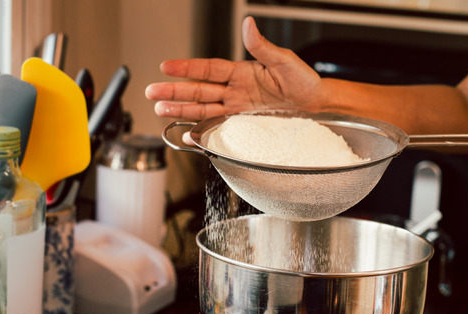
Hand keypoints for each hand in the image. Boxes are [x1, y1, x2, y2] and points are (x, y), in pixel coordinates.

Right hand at [145, 17, 322, 119]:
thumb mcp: (284, 61)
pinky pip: (219, 126)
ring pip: (204, 108)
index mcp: (242, 72)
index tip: (166, 67)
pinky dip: (202, 130)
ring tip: (160, 110)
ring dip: (181, 109)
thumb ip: (262, 46)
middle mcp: (236, 89)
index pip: (209, 69)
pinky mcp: (245, 123)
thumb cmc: (303, 79)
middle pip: (199, 90)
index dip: (187, 68)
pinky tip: (187, 133)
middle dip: (175, 91)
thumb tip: (248, 25)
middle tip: (152, 92)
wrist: (316, 103)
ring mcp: (239, 107)